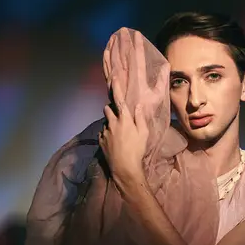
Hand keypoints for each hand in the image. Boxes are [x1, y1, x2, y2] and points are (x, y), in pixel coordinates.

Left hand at [99, 31, 169, 185]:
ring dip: (110, 123)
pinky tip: (114, 143)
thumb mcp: (144, 134)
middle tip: (119, 116)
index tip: (114, 77)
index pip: (119, 99)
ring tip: (118, 133)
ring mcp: (105, 132)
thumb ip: (140, 118)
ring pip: (105, 122)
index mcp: (124, 119)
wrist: (124, 168)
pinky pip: (103, 134)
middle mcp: (112, 123)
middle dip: (111, 109)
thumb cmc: (137, 150)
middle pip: (107, 108)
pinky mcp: (101, 141)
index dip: (116, 87)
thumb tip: (138, 105)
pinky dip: (107, 135)